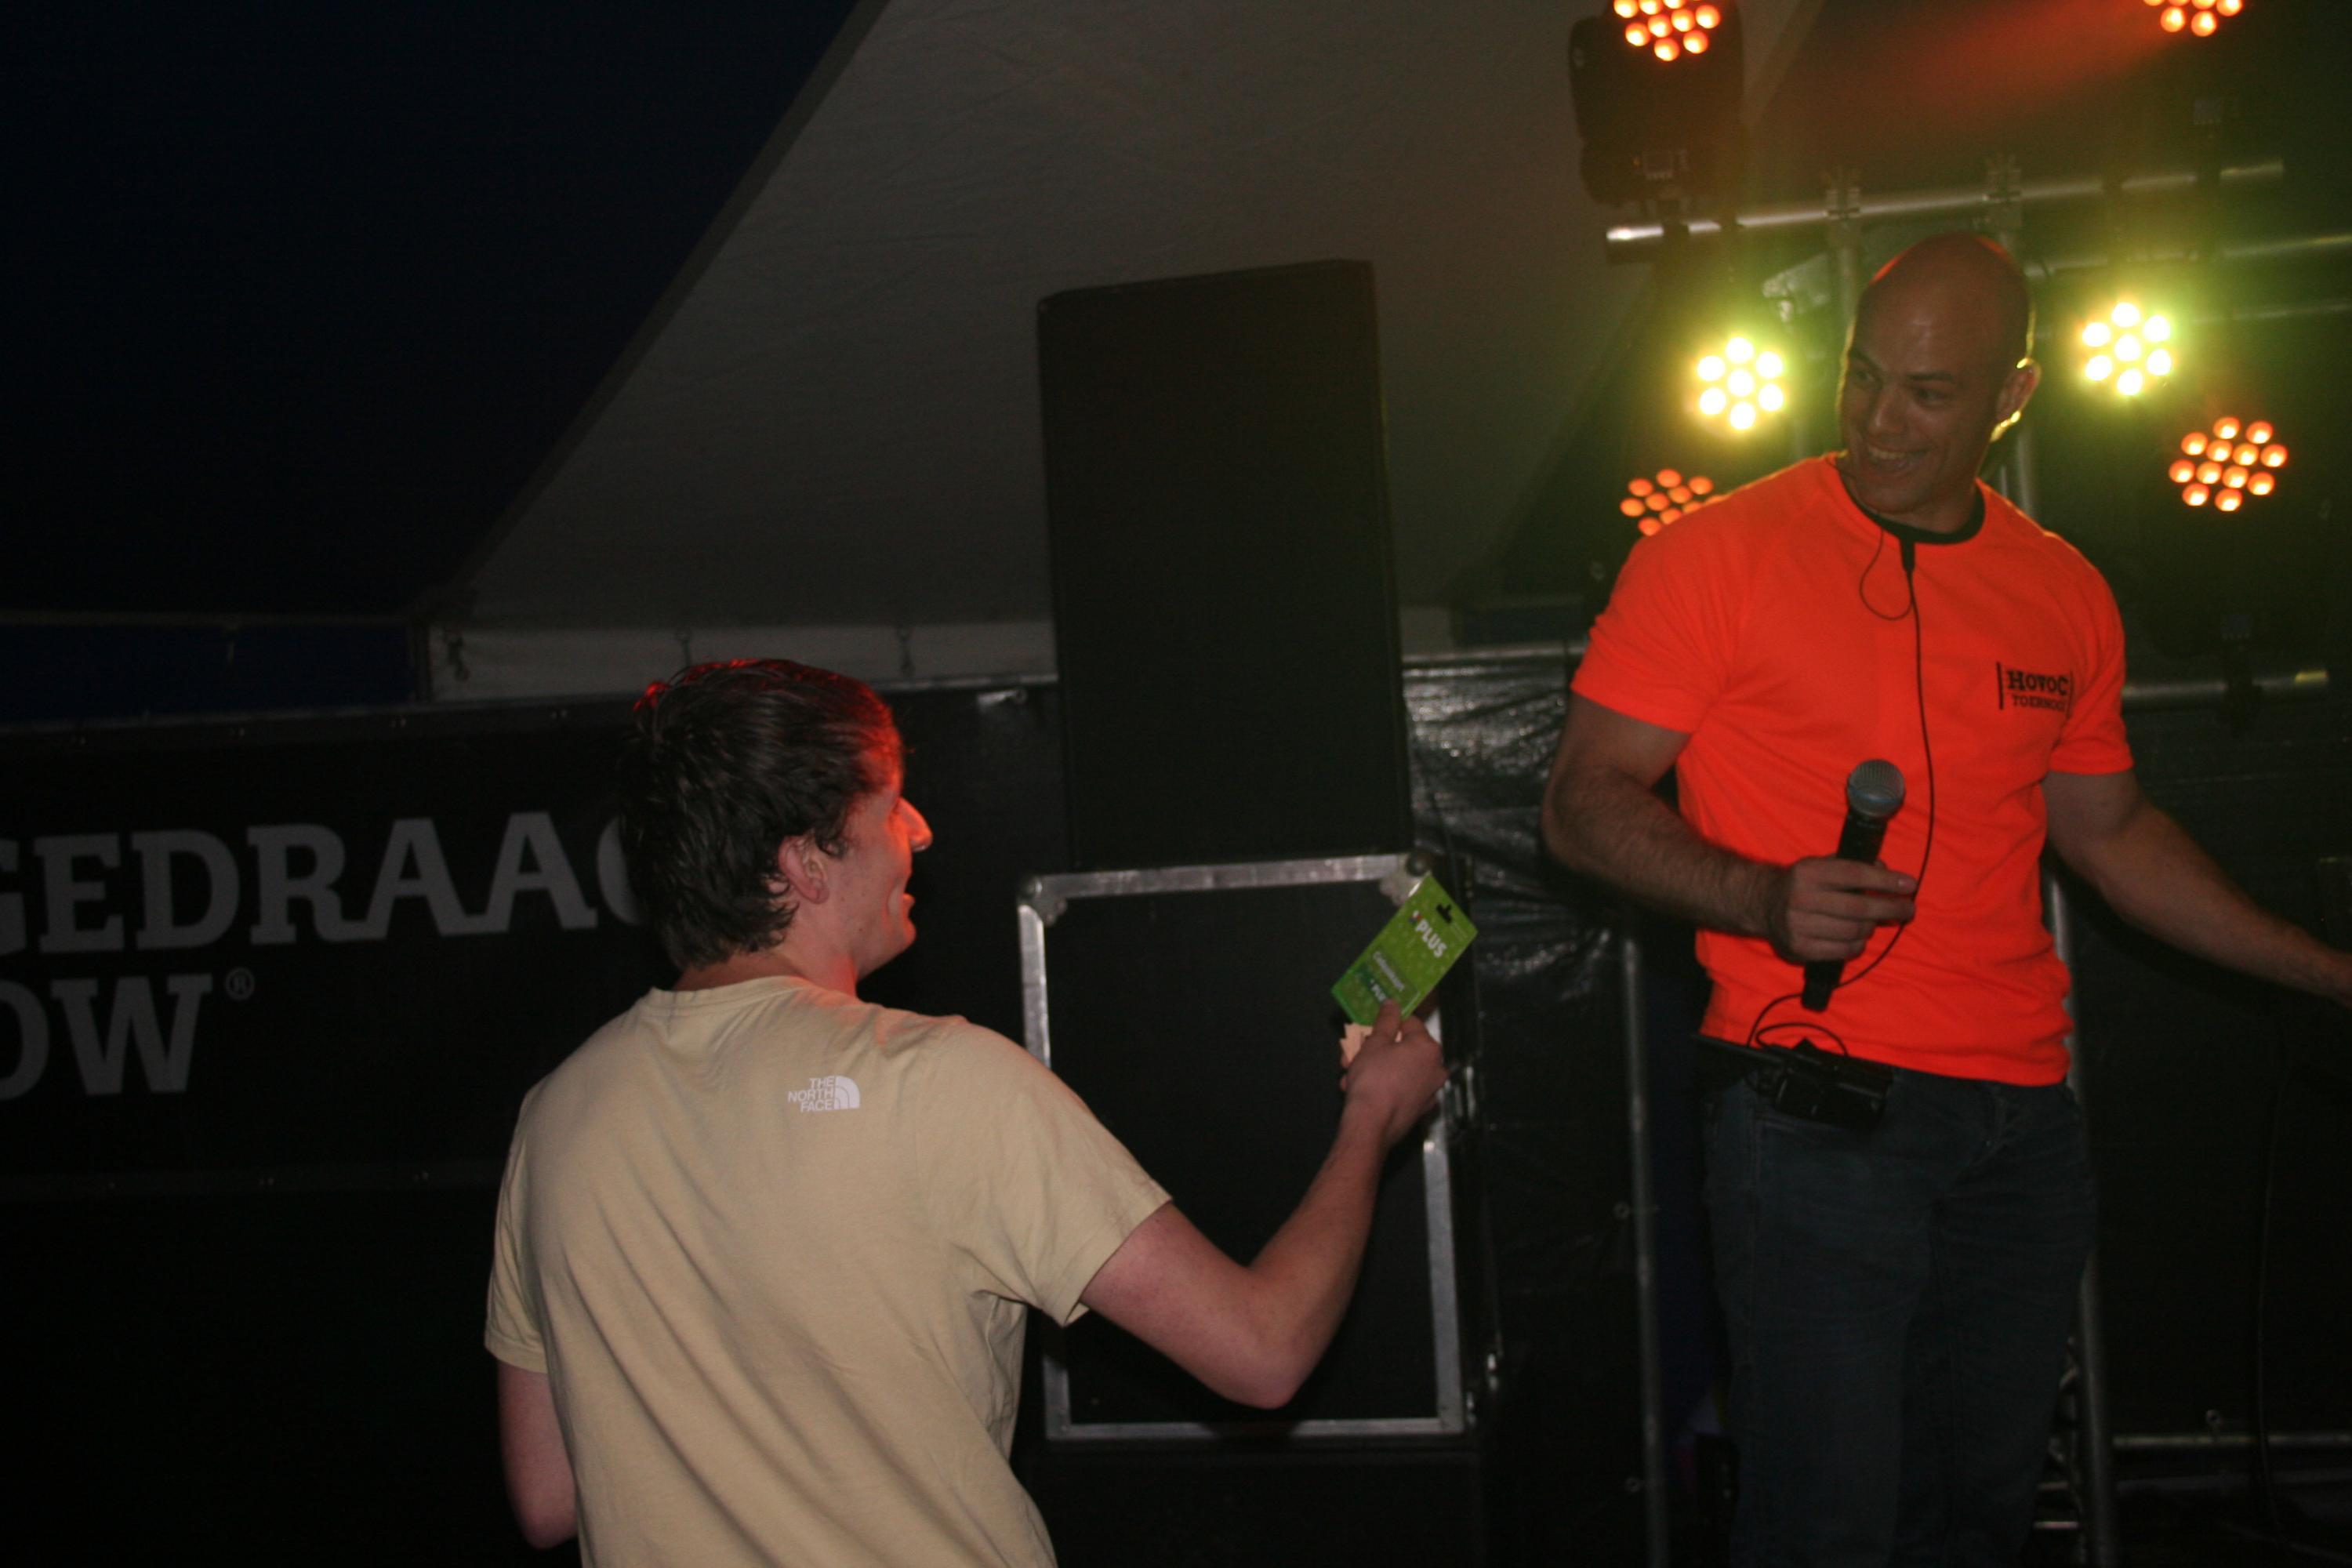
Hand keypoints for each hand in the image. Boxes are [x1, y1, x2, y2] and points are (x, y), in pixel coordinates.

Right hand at [1340, 1002, 1446, 1147]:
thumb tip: (1393, 1004)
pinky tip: (1359, 1091)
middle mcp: (1436, 1068)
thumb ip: (1386, 1021)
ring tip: (1348, 1075)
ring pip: (1398, 1070)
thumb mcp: (1375, 1043)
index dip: (1388, 1022)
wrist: (1372, 1125)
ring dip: (1373, 1068)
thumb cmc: (1374, 1078)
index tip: (1368, 1028)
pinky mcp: (1419, 1110)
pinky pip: (1400, 1089)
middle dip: (1374, 1049)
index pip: (1410, 1023)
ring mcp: (1429, 1092)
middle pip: (1402, 1049)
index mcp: (1428, 1048)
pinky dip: (1383, 1086)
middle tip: (1351, 1053)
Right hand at [1762, 857, 1915, 965]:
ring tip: (1877, 922)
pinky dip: (1858, 944)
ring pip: (1854, 931)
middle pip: (1859, 907)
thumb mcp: (1822, 865)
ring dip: (1872, 927)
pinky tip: (1859, 936)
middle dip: (1891, 908)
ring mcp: (1799, 926)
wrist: (1763, 904)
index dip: (1886, 880)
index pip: (1855, 875)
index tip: (1910, 884)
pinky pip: (1843, 950)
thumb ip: (1853, 866)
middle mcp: (1801, 898)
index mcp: (1808, 872)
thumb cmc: (1803, 883)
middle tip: (1908, 909)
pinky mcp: (1800, 948)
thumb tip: (1886, 871)